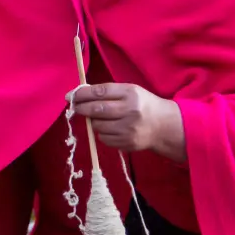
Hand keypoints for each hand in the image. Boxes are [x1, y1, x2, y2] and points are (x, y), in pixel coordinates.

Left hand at [70, 83, 184, 159]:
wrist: (163, 126)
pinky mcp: (126, 142)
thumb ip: (108, 92)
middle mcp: (129, 111)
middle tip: (74, 107)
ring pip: (97, 125)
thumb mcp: (130, 91)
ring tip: (99, 118)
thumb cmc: (142, 104)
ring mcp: (128, 129)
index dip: (82, 94)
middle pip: (96, 109)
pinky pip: (103, 138)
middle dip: (81, 108)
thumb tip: (80, 95)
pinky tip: (110, 128)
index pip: (100, 92)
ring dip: (93, 121)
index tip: (71, 95)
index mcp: (130, 93)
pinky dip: (102, 133)